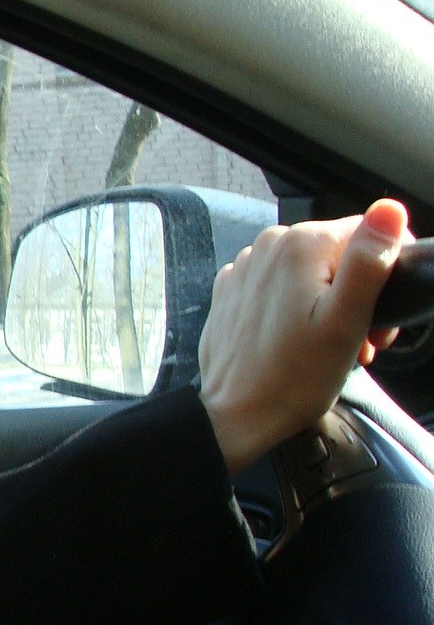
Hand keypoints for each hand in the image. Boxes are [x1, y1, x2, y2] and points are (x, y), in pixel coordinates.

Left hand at [199, 199, 410, 475]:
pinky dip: (300, 309)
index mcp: (302, 243)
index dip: (388, 273)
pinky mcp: (234, 291)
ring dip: (333, 305)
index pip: (370, 234)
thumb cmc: (293, 377)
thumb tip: (390, 209)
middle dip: (361, 295)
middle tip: (363, 342)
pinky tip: (304, 342)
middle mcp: (269, 245)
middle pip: (341, 255)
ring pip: (313, 272)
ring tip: (334, 348)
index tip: (382, 320)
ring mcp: (246, 267)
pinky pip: (281, 287)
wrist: (235, 415)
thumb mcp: (346, 320)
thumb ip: (369, 261)